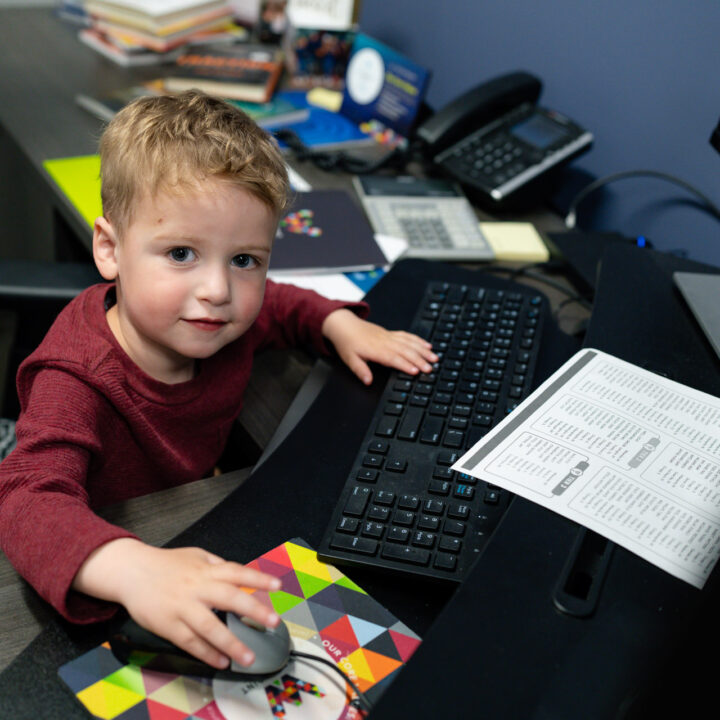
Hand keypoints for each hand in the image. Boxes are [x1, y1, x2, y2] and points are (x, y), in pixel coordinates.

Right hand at [73, 538, 281, 669]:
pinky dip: (206, 654)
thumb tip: (241, 575)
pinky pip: (190, 642)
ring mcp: (182, 607)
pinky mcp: (168, 625)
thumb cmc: (166, 564)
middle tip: (272, 622)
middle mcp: (197, 587)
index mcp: (206, 570)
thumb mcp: (196, 555)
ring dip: (231, 643)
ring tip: (248, 656)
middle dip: (253, 610)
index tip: (277, 586)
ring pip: (209, 627)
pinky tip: (221, 661)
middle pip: (229, 598)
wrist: (131, 571)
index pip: (237, 572)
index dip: (258, 578)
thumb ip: (218, 565)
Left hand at [322, 308, 437, 384]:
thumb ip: (360, 370)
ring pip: (410, 343)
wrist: (345, 325)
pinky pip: (408, 336)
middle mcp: (385, 342)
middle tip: (430, 368)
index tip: (415, 371)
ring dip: (423, 351)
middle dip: (419, 360)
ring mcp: (390, 337)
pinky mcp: (392, 333)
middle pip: (405, 351)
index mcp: (375, 350)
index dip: (405, 365)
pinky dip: (419, 341)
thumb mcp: (349, 359)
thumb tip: (367, 381)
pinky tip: (427, 345)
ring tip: (434, 358)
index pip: (393, 358)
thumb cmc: (347, 342)